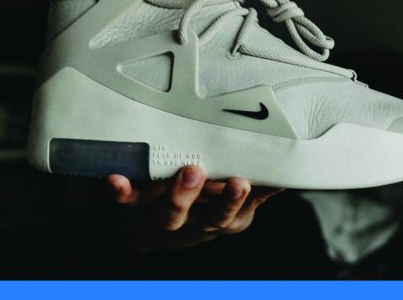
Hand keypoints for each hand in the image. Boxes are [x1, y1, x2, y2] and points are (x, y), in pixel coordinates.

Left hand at [107, 166, 283, 253]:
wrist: (151, 230)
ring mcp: (166, 217)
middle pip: (211, 217)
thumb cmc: (199, 207)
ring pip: (174, 213)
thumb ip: (257, 192)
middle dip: (222, 201)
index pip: (235, 214)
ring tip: (190, 173)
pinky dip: (122, 192)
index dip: (242, 202)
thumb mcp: (233, 207)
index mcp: (220, 218)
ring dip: (181, 195)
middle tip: (232, 181)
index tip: (248, 183)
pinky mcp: (137, 208)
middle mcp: (195, 222)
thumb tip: (286, 175)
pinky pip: (129, 201)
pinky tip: (116, 181)